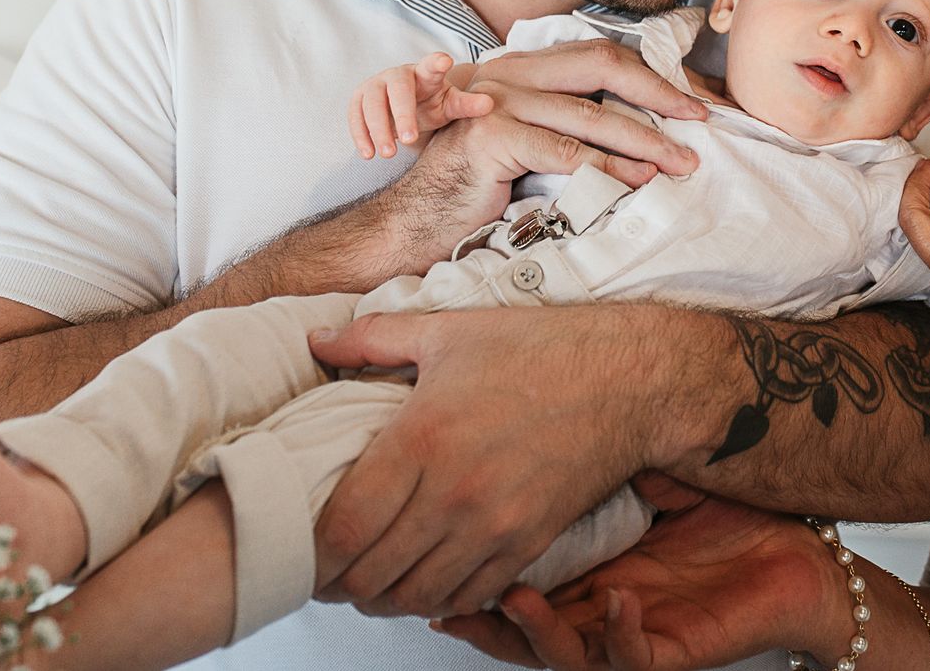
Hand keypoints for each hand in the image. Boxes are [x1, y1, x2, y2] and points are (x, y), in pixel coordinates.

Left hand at [307, 305, 698, 619]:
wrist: (628, 380)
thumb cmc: (541, 350)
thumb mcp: (450, 331)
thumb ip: (374, 337)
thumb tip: (316, 340)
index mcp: (423, 439)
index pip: (343, 527)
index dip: (311, 551)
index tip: (301, 545)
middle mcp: (455, 493)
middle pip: (370, 574)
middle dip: (338, 580)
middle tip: (328, 568)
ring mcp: (495, 525)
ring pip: (415, 596)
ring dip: (383, 596)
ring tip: (370, 579)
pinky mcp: (528, 543)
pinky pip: (469, 597)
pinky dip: (438, 599)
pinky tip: (426, 578)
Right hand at [349, 53, 494, 158]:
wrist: (406, 109)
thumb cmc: (432, 104)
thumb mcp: (450, 105)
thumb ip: (467, 105)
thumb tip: (489, 104)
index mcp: (425, 73)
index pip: (432, 65)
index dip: (436, 63)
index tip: (444, 61)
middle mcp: (398, 75)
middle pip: (397, 89)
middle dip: (403, 114)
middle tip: (410, 140)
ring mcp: (375, 85)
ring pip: (371, 103)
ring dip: (378, 129)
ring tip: (388, 154)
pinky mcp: (359, 99)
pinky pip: (354, 115)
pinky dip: (360, 135)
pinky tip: (368, 154)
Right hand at [374, 39, 707, 259]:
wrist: (413, 222)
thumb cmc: (475, 189)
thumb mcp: (526, 145)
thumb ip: (564, 125)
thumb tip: (635, 132)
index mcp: (521, 68)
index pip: (597, 56)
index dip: (647, 76)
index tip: (688, 101)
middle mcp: (509, 74)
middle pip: (602, 68)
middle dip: (658, 95)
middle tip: (698, 120)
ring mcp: (498, 102)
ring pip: (590, 115)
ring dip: (644, 140)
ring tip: (679, 161)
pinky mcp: (491, 136)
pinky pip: (565, 151)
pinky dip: (607, 167)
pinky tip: (637, 180)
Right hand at [433, 474, 844, 670]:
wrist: (798, 557)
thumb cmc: (724, 518)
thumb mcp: (650, 477)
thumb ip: (599, 457)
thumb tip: (543, 404)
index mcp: (583, 573)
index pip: (504, 577)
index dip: (461, 572)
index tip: (422, 547)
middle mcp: (596, 612)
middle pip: (517, 628)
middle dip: (477, 616)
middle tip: (440, 595)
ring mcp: (629, 637)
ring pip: (562, 654)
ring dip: (536, 632)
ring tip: (516, 600)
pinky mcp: (671, 653)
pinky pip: (633, 657)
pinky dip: (620, 636)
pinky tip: (619, 604)